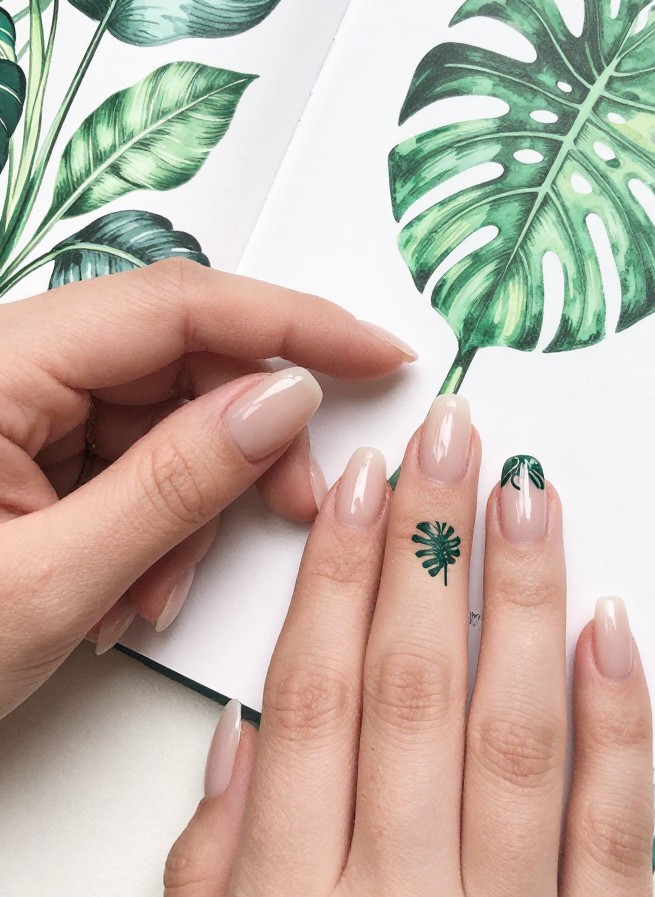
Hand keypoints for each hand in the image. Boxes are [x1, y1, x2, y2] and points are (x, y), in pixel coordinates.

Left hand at [0, 260, 413, 715]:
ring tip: (161, 590)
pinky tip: (132, 585)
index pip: (172, 306)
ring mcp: (13, 406)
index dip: (289, 322)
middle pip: (174, 359)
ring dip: (191, 499)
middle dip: (243, 437)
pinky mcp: (20, 445)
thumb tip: (286, 400)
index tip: (376, 352)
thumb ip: (175, 484)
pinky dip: (153, 519)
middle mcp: (5, 366)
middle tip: (294, 505)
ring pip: (157, 415)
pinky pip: (123, 455)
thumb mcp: (49, 583)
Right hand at [163, 397, 652, 896]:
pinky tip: (606, 627)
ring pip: (512, 731)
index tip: (357, 484)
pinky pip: (610, 828)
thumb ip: (208, 864)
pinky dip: (614, 720)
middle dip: (427, 543)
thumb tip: (237, 735)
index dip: (334, 575)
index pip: (314, 696)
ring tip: (522, 496)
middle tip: (446, 443)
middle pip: (410, 684)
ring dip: (521, 596)